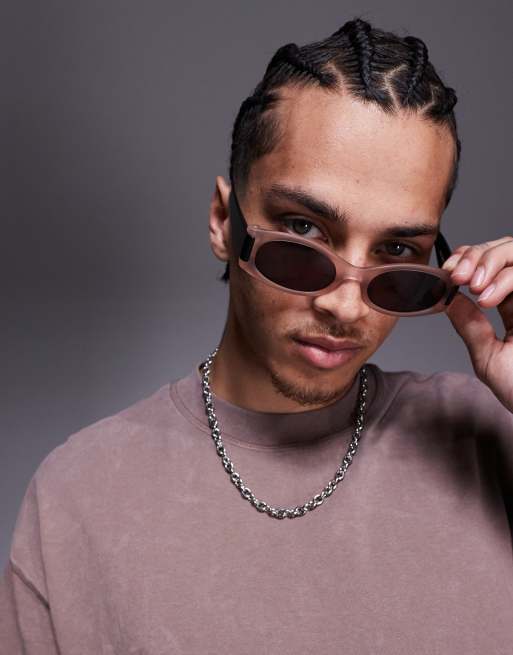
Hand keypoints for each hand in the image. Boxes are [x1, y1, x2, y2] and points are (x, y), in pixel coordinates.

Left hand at [441, 236, 512, 412]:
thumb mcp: (488, 358)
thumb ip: (470, 327)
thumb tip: (448, 299)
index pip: (490, 266)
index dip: (468, 260)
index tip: (447, 272)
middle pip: (506, 249)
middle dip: (476, 255)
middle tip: (457, 275)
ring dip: (490, 262)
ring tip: (474, 289)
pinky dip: (507, 278)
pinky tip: (489, 299)